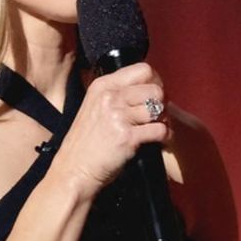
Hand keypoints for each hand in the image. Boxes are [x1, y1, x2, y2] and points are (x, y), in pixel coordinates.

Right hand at [51, 61, 168, 198]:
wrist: (74, 170)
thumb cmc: (87, 143)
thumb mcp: (95, 107)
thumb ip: (117, 95)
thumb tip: (149, 87)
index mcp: (102, 85)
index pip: (142, 69)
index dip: (155, 81)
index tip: (155, 96)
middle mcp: (110, 97)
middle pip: (155, 88)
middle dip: (162, 102)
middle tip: (158, 115)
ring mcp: (118, 116)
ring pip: (159, 108)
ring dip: (164, 120)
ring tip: (158, 128)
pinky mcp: (127, 137)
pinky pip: (160, 130)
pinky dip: (166, 136)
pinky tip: (161, 141)